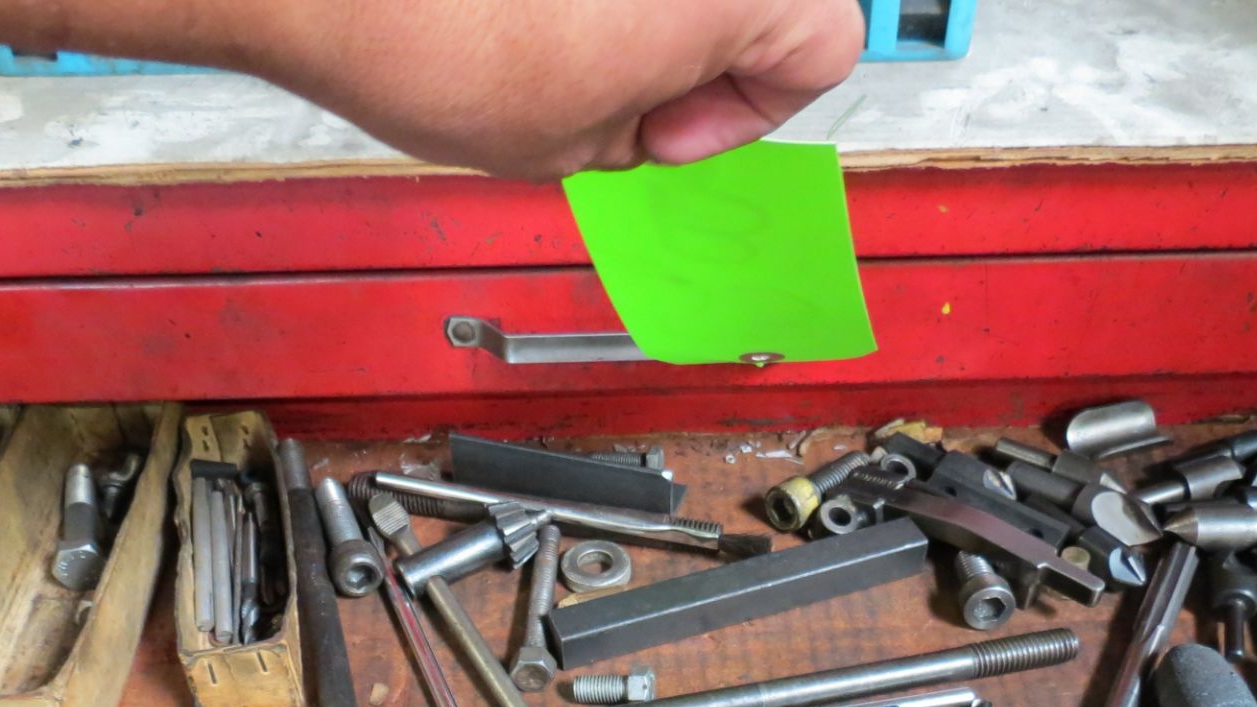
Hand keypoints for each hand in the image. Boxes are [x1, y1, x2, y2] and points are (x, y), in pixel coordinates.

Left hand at [253, 0, 863, 177]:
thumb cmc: (430, 31)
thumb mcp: (566, 143)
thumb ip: (642, 122)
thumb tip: (640, 104)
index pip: (826, 45)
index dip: (750, 111)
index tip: (668, 132)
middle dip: (697, 42)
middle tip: (619, 88)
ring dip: (635, 6)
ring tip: (549, 33)